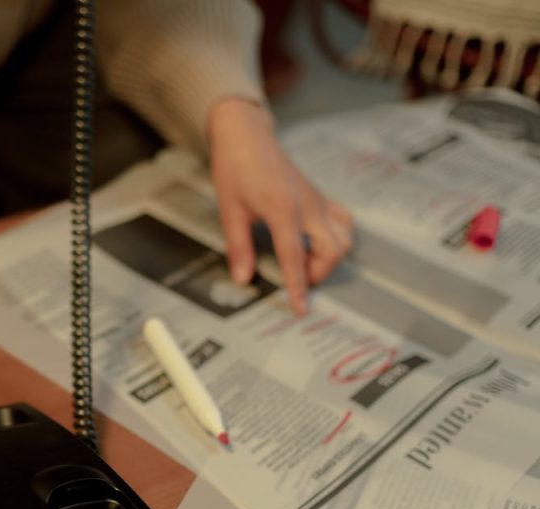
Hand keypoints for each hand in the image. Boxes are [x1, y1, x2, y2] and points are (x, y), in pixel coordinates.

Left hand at [208, 98, 352, 315]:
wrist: (247, 135)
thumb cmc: (235, 168)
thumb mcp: (229, 210)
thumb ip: (238, 246)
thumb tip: (243, 278)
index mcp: (282, 210)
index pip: (294, 258)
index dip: (298, 287)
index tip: (300, 309)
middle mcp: (307, 206)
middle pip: (332, 250)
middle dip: (317, 274)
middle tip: (295, 279)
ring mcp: (317, 200)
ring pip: (344, 238)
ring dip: (329, 258)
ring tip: (305, 263)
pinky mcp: (319, 197)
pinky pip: (342, 221)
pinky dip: (337, 237)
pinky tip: (315, 242)